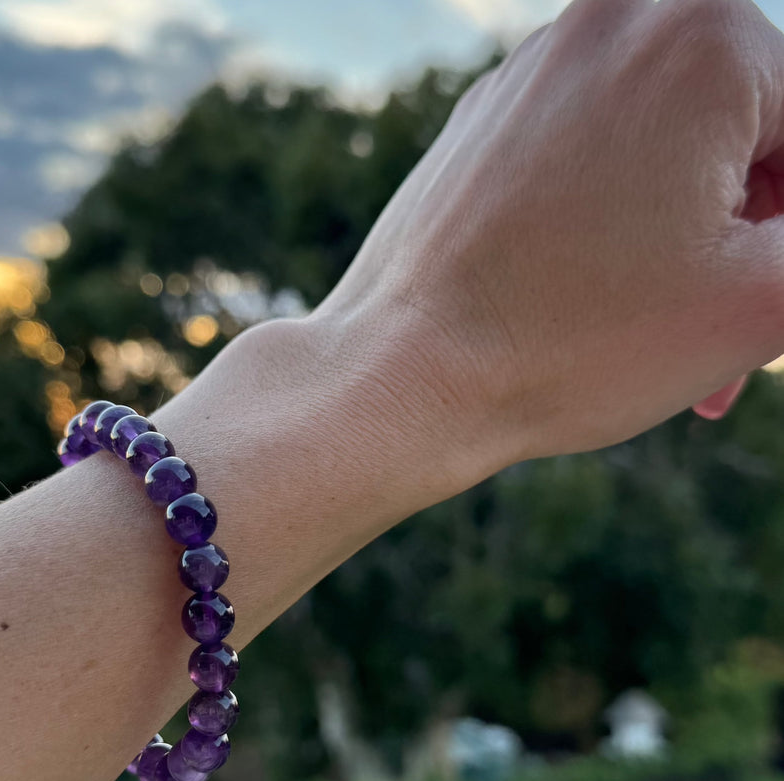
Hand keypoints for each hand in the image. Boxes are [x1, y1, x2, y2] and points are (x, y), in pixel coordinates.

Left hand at [310, 0, 783, 508]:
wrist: (401, 378)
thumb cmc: (574, 344)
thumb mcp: (764, 300)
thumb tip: (782, 224)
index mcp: (703, 30)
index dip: (783, 237)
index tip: (749, 305)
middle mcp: (614, 17)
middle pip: (735, 134)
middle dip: (739, 241)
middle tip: (717, 344)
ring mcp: (532, 67)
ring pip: (659, 149)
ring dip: (676, 242)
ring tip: (649, 333)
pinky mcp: (482, 121)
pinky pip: (582, 158)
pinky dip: (604, 223)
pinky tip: (583, 302)